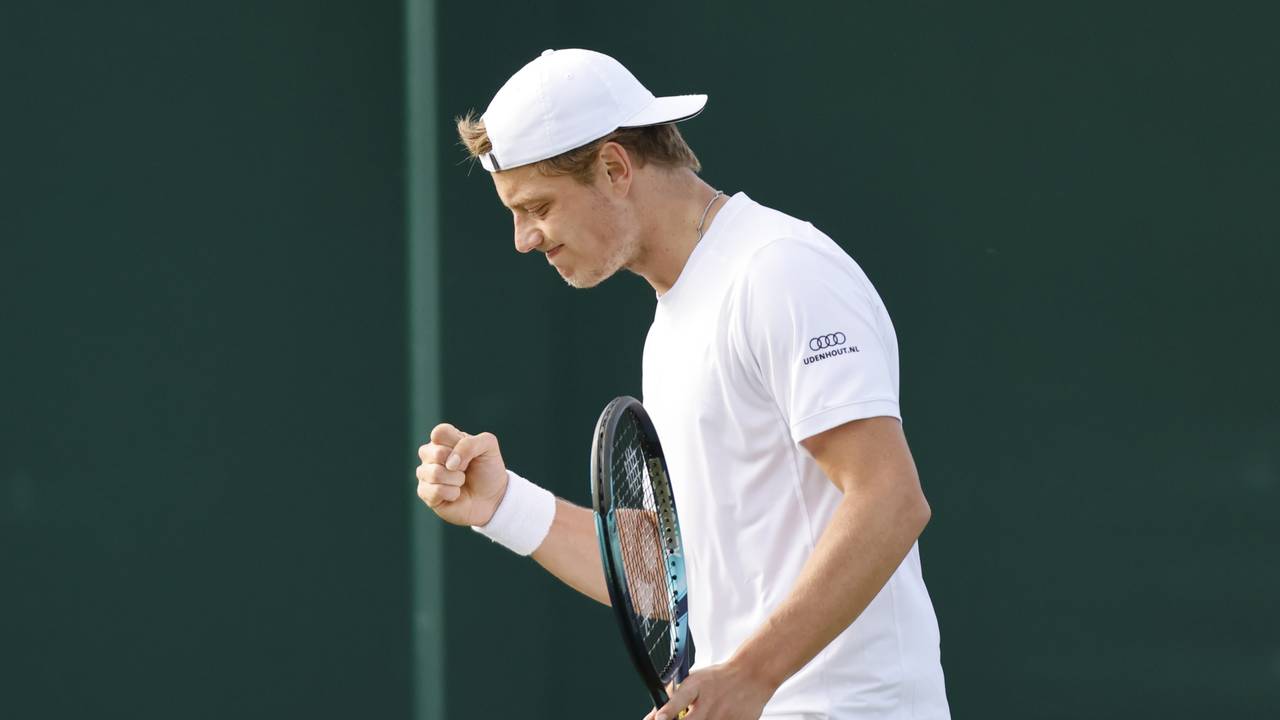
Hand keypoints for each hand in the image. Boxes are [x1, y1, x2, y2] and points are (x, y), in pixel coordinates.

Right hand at [415, 423, 509, 526]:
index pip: (439, 432)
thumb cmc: (488, 469)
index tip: (469, 452)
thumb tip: (450, 463)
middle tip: (466, 469)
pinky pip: (435, 491)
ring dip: (457, 479)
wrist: (493, 497)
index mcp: (443, 439)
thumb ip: (470, 444)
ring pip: (435, 473)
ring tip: (461, 481)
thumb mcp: (488, 447)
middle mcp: (430, 454)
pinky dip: (452, 493)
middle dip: (460, 464)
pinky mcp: (425, 493)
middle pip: (436, 453)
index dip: (457, 444)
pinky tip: (456, 494)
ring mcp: (426, 474)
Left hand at [643, 660, 775, 719]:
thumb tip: (651, 718)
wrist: (751, 676)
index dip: (668, 711)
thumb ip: (672, 699)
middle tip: (687, 719)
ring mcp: (725, 714)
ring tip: (707, 714)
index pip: (679, 699)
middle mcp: (710, 701)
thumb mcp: (694, 681)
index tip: (660, 718)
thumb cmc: (718, 679)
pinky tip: (718, 716)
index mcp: (696, 686)